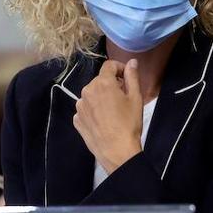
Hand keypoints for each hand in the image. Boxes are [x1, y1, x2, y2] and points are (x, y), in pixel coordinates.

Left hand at [72, 59, 142, 173]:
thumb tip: (131, 62)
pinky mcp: (77, 119)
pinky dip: (94, 110)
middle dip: (111, 84)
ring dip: (101, 97)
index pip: (109, 65)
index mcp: (102, 83)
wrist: (117, 151)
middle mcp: (87, 91)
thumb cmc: (129, 123)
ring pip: (92, 94)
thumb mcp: (136, 98)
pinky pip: (86, 108)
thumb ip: (132, 76)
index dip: (120, 69)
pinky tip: (103, 121)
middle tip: (123, 98)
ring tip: (112, 112)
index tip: (127, 78)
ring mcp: (80, 106)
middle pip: (100, 80)